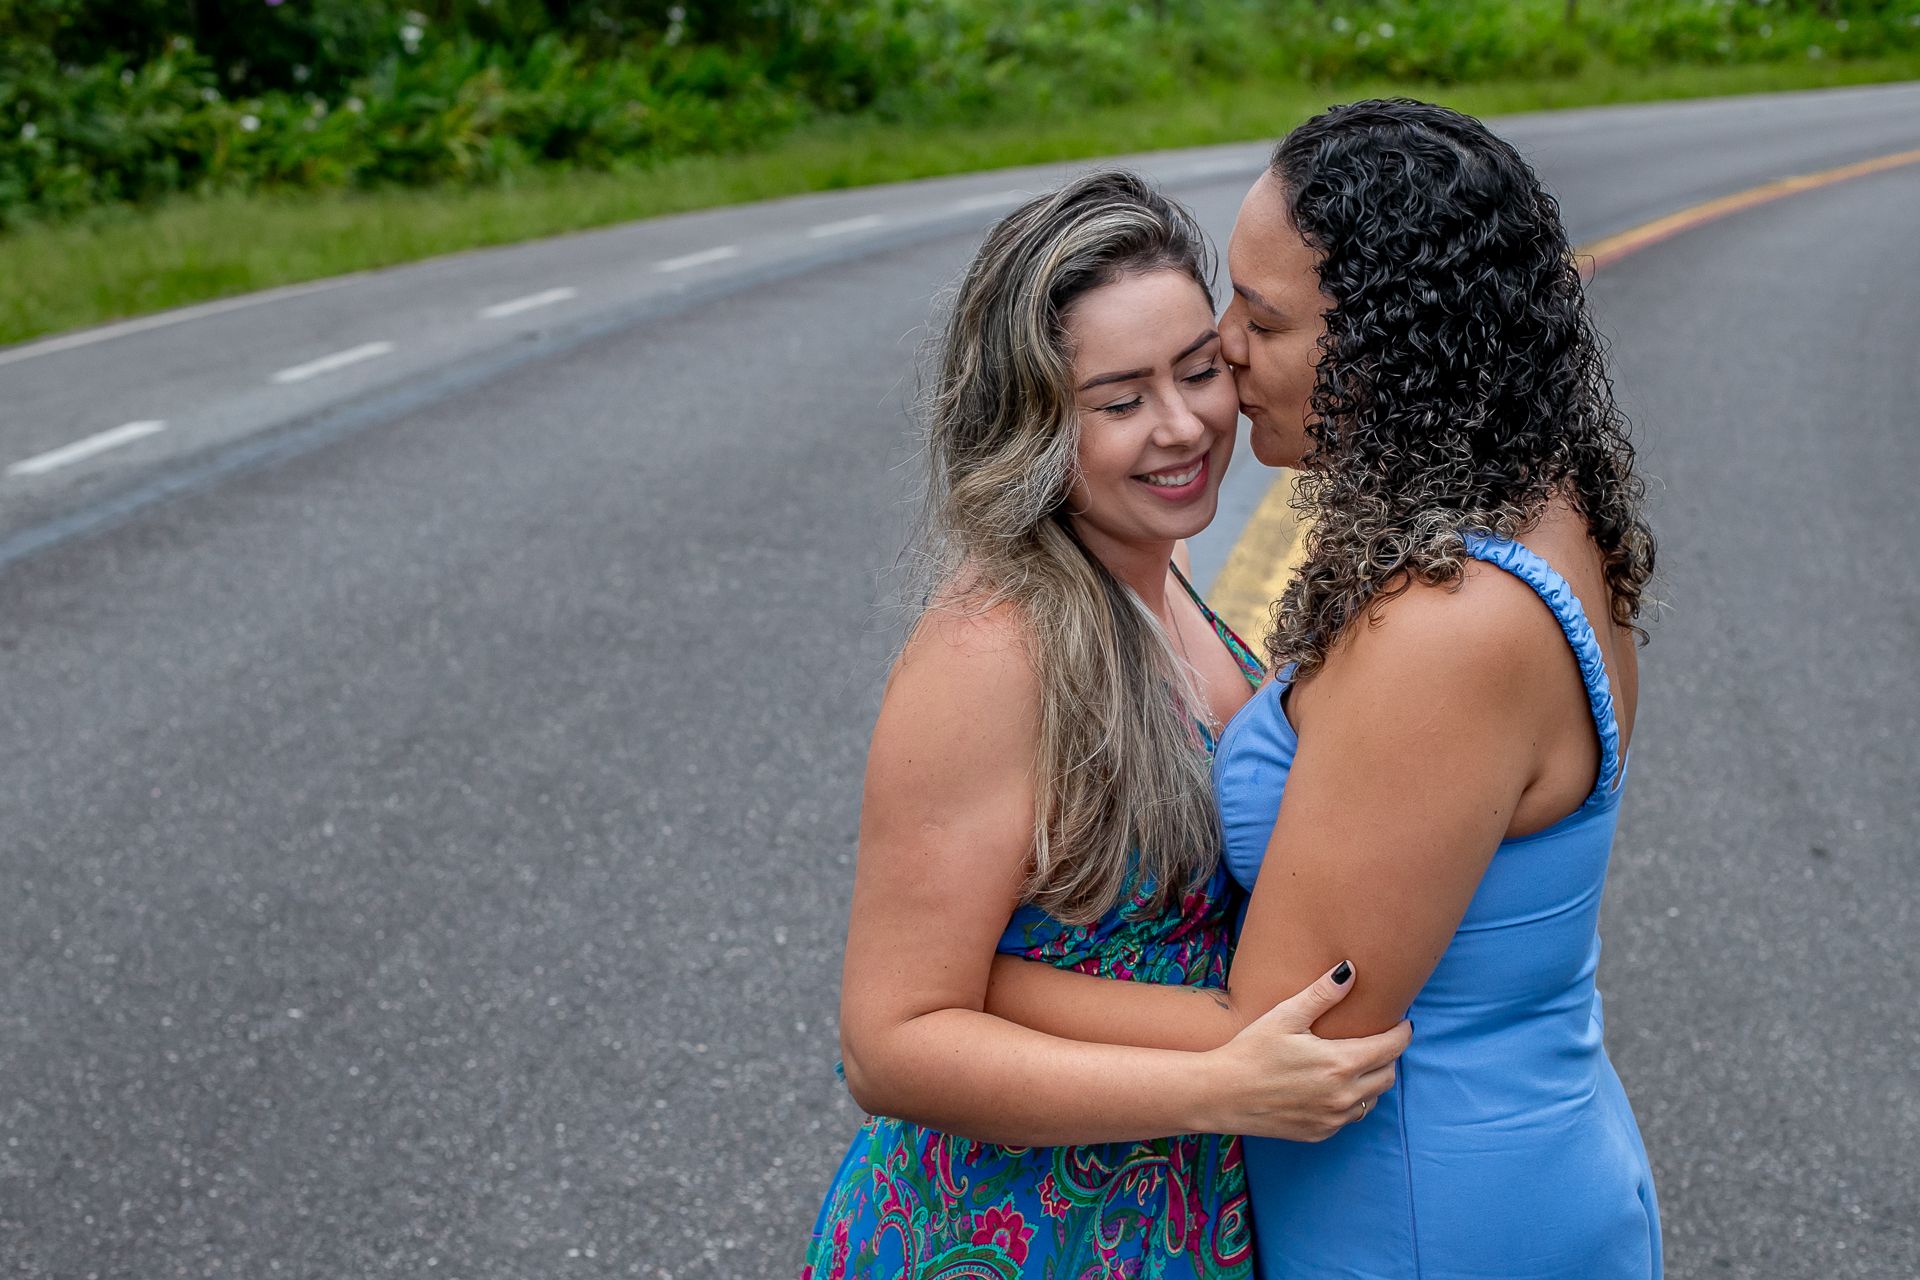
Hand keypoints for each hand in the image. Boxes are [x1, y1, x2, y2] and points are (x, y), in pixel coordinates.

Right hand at [1199, 961, 1410, 1141]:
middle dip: (1389, 1056)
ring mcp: (1333, 1119)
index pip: (1391, 1048)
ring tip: (1357, 1062)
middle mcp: (1343, 1096)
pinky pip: (1350, 1117)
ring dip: (1372, 1080)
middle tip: (1378, 1040)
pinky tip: (1334, 1086)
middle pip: (1388, 1075)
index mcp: (1339, 1064)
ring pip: (1372, 1100)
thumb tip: (1350, 970)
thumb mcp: (1285, 1016)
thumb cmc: (1250, 1050)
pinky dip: (1351, 1100)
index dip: (1402, 1033)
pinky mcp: (1320, 1133)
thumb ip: (1322, 994)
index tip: (1405, 1023)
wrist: (1220, 1094)